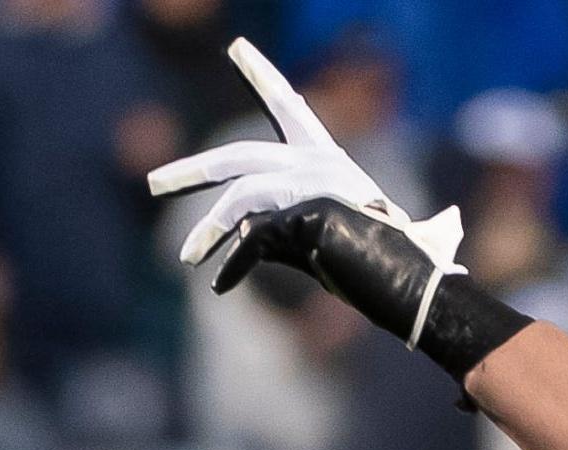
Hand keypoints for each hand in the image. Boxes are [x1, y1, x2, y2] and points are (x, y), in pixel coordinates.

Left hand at [148, 40, 480, 357]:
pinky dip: (232, 264)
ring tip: (186, 257)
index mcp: (330, 158)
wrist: (414, 281)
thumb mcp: (329, 234)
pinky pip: (249, 240)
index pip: (288, 105)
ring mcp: (310, 185)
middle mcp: (317, 162)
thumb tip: (242, 239)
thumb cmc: (391, 263)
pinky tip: (219, 283)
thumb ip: (285, 228)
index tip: (237, 48)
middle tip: (153, 182)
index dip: (261, 74)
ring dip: (207, 231)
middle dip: (190, 170)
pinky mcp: (301, 214)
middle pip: (237, 157)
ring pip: (238, 199)